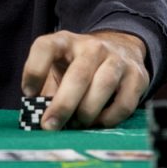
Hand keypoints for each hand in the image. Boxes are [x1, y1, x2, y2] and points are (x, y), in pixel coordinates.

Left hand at [21, 30, 149, 129]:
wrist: (119, 49)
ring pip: (103, 86)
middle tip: (50, 126)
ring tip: (75, 124)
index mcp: (64, 41)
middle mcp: (91, 46)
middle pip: (78, 75)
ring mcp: (117, 58)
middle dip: (62, 105)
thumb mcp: (57, 69)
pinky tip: (96, 123)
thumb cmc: (77, 66)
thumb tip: (38, 116)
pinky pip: (124, 103)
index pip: (45, 47)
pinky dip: (108, 118)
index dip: (34, 70)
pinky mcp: (137, 75)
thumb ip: (46, 90)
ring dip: (87, 112)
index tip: (28, 93)